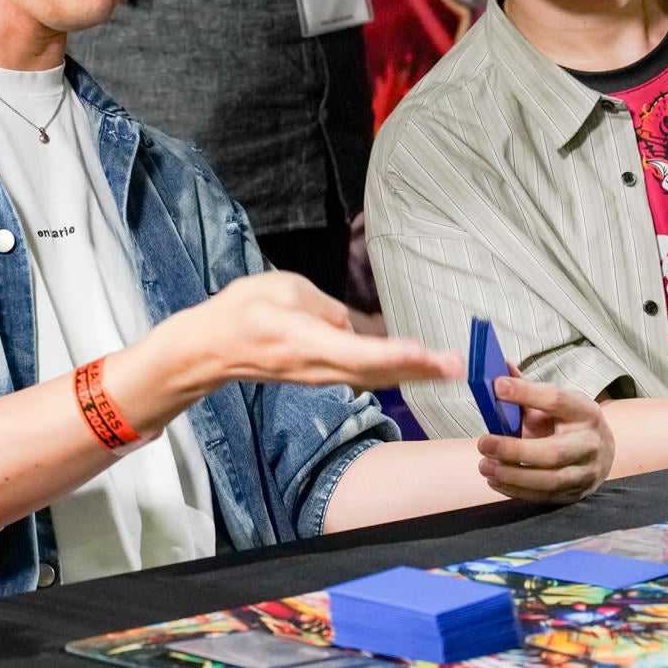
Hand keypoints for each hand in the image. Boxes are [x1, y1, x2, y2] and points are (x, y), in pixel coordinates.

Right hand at [166, 271, 461, 394]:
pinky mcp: (320, 375)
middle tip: (457, 365)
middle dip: (419, 370)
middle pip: (375, 372)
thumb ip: (326, 307)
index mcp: (305, 341)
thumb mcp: (285, 290)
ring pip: (373, 377)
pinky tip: (417, 368)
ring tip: (448, 367)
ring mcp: (319, 376)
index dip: (391, 354)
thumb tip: (354, 326)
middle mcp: (317, 366)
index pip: (355, 351)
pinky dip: (393, 372)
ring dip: (412, 373)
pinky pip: (363, 375)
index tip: (423, 353)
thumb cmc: (243, 311)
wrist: (210, 348)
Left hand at [475, 374, 613, 504]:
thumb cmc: (569, 422)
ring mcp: (586, 472)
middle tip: (483, 443)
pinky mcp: (576, 495)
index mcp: (584, 411)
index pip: (556, 400)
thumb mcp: (555, 402)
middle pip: (553, 451)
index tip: (497, 386)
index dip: (526, 392)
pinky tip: (495, 480)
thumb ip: (526, 389)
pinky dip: (517, 491)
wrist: (601, 451)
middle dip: (515, 450)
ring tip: (484, 465)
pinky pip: (545, 497)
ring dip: (512, 475)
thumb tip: (497, 367)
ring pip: (549, 480)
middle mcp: (590, 443)